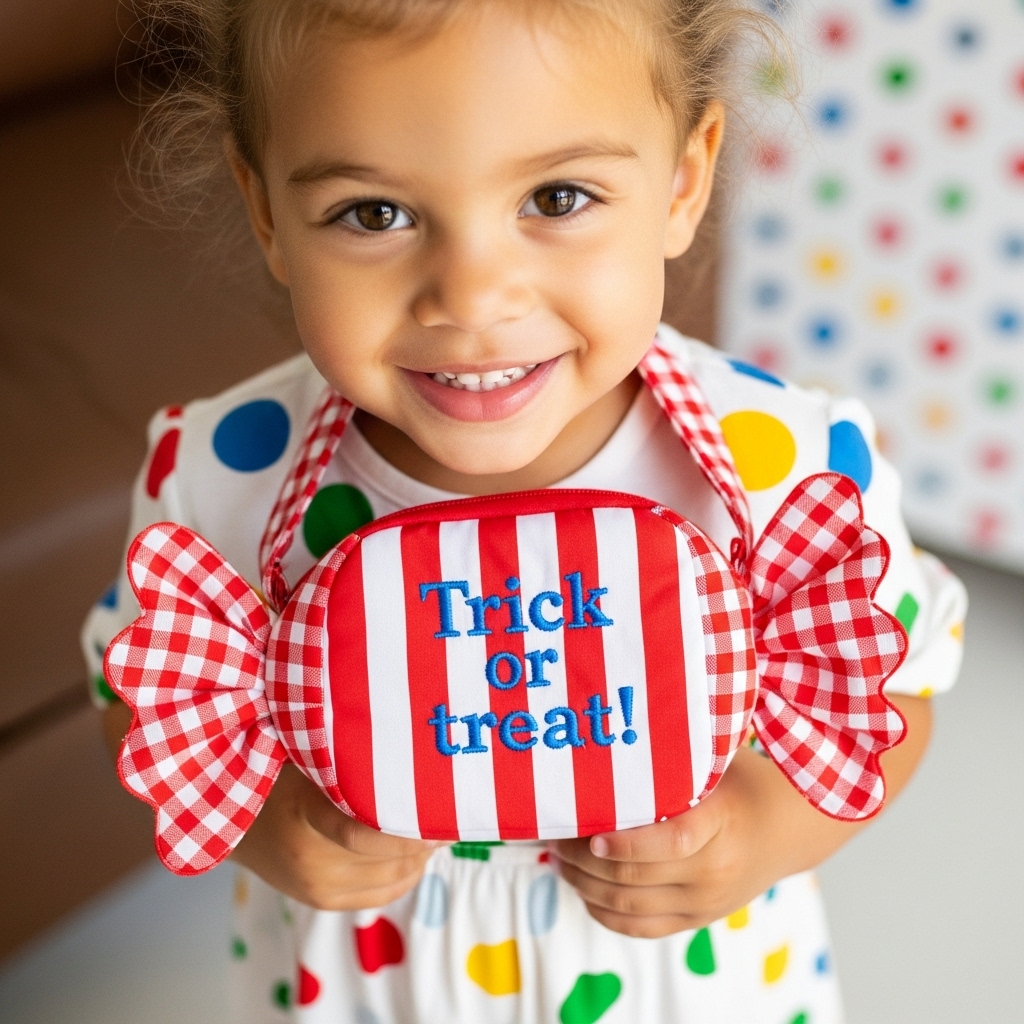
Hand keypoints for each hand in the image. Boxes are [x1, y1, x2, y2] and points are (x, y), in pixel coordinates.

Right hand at [230, 763, 439, 910]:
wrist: (231, 818)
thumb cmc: (276, 772)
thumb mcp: (307, 755)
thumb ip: (348, 758)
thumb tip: (407, 747)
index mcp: (306, 813)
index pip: (361, 832)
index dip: (408, 828)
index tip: (439, 807)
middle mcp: (311, 858)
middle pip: (390, 857)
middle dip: (427, 838)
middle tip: (451, 811)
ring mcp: (316, 886)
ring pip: (393, 878)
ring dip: (422, 856)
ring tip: (439, 828)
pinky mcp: (320, 900)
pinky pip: (381, 895)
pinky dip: (408, 876)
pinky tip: (422, 854)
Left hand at [552, 747, 812, 937]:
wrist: (787, 829)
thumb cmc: (741, 783)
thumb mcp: (718, 762)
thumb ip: (677, 758)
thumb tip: (617, 730)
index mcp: (720, 824)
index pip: (672, 842)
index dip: (627, 844)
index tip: (591, 836)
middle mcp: (713, 871)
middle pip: (636, 876)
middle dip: (583, 860)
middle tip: (552, 835)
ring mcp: (704, 902)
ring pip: (630, 905)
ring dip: (584, 885)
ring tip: (557, 859)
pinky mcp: (696, 920)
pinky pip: (641, 927)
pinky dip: (604, 912)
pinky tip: (582, 888)